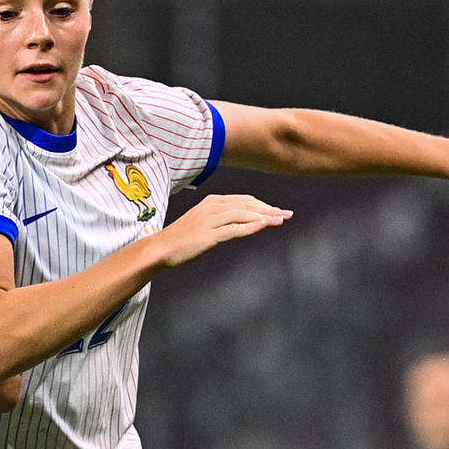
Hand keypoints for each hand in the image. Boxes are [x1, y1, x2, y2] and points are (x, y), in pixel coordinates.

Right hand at [154, 193, 290, 268]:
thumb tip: (242, 224)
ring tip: (280, 221)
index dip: (263, 205)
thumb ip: (222, 221)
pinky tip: (264, 227)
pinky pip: (233, 229)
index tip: (278, 211)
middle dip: (269, 209)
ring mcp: (210, 220)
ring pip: (243, 214)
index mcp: (212, 202)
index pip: (244, 200)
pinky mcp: (209, 234)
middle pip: (247, 204)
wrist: (161, 248)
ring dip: (264, 217)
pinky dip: (250, 227)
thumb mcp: (204, 224)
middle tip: (287, 214)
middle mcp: (213, 207)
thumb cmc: (182, 239)